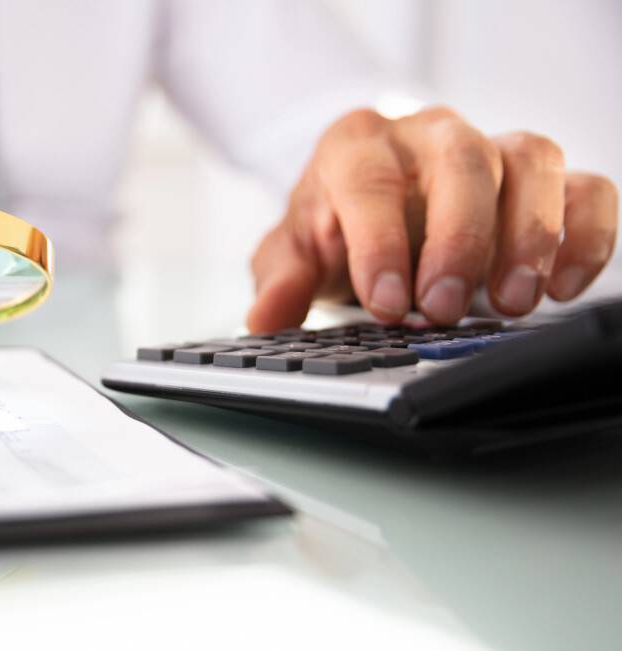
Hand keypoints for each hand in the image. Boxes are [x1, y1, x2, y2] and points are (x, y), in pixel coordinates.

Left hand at [247, 106, 617, 330]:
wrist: (368, 203)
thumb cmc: (333, 224)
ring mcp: (491, 149)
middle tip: (442, 310)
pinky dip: (586, 234)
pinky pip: (584, 188)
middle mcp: (428, 134)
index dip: (380, 243)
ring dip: (529, 236)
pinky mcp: (538, 180)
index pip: (369, 180)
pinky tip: (564, 286)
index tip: (386, 304)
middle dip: (457, 240)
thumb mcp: (292, 250)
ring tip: (511, 304)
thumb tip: (265, 317)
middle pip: (461, 160)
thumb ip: (280, 279)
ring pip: (531, 162)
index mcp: (357, 144)